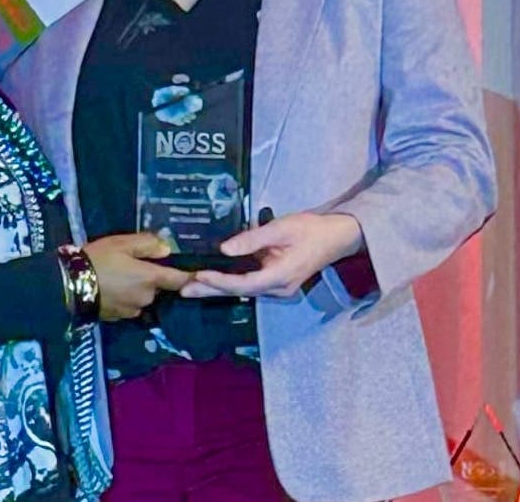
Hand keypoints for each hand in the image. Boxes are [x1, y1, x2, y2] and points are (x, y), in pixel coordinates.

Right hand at [84, 233, 192, 319]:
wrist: (69, 285)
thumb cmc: (98, 260)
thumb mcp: (122, 243)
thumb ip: (147, 244)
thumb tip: (167, 249)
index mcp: (151, 278)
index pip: (180, 280)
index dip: (191, 277)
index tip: (201, 275)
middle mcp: (147, 298)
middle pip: (157, 287)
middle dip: (150, 277)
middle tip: (132, 263)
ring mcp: (133, 310)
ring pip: (143, 296)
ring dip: (136, 288)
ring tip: (117, 275)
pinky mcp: (119, 317)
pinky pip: (129, 304)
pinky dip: (124, 296)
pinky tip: (110, 287)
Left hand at [180, 212, 362, 298]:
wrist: (337, 236)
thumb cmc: (310, 229)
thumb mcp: (280, 228)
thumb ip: (252, 239)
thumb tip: (224, 250)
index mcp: (280, 276)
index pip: (244, 283)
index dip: (220, 282)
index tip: (199, 276)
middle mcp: (278, 289)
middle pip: (239, 292)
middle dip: (211, 291)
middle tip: (183, 291)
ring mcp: (278, 288)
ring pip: (243, 290)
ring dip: (217, 289)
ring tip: (191, 286)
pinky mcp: (277, 283)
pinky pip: (249, 285)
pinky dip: (229, 284)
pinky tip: (213, 281)